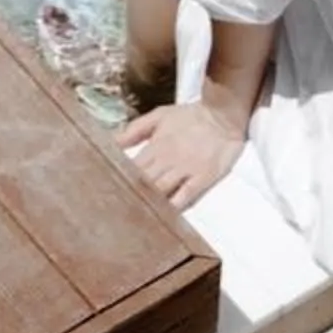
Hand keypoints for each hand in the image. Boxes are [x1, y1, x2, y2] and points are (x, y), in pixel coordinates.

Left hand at [117, 99, 245, 209]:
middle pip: (144, 182)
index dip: (119, 179)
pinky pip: (186, 197)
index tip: (108, 191)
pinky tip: (163, 217)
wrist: (224, 115)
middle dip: (130, 195)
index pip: (131, 167)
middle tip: (117, 209)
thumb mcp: (159, 116)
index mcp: (156, 145)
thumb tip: (110, 142)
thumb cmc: (190, 116)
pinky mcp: (203, 178)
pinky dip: (174, 208)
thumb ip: (135, 130)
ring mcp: (187, 170)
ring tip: (134, 216)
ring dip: (148, 203)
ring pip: (161, 191)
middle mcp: (169, 159)